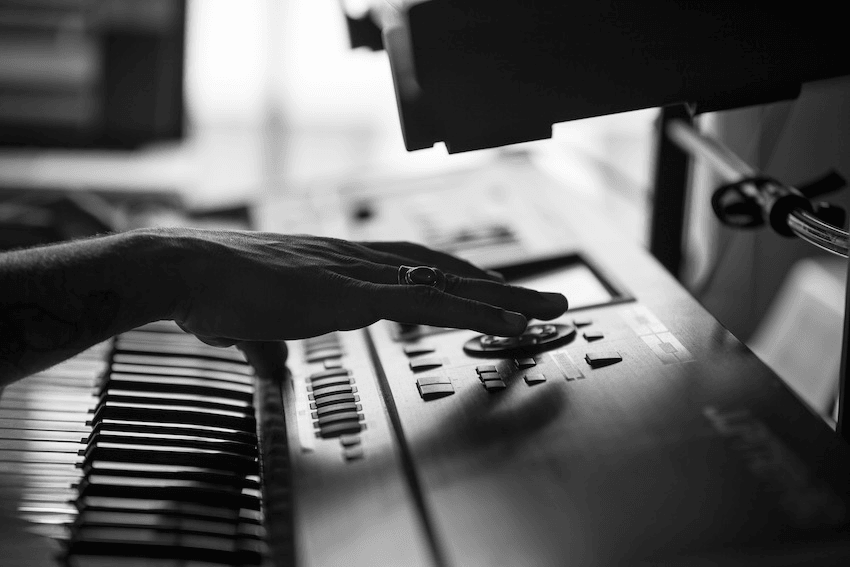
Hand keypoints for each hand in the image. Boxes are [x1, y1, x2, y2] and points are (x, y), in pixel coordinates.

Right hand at [166, 229, 568, 344]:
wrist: (186, 270)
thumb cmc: (213, 292)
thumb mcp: (250, 326)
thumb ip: (270, 346)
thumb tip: (272, 368)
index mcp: (339, 265)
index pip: (413, 267)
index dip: (455, 277)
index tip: (487, 288)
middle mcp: (358, 262)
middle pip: (445, 269)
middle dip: (498, 286)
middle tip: (542, 299)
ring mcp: (357, 273)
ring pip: (448, 282)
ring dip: (502, 296)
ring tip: (545, 309)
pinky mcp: (349, 293)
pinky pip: (425, 302)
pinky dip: (471, 311)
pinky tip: (504, 320)